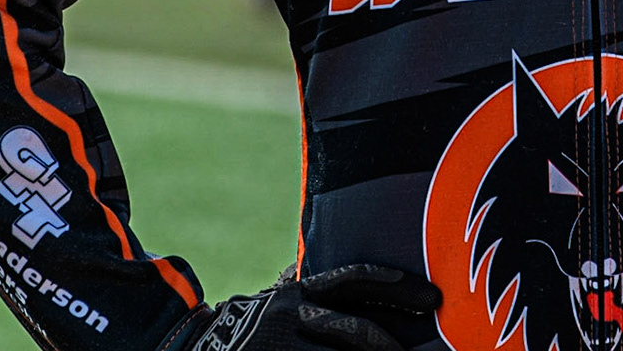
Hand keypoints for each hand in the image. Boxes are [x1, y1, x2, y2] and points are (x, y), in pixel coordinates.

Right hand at [172, 264, 441, 350]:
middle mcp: (294, 316)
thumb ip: (314, 288)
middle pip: (355, 330)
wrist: (191, 346)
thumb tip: (361, 278)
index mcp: (299, 292)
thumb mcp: (279, 295)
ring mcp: (285, 346)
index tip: (431, 297)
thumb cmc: (249, 321)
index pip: (356, 280)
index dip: (397, 286)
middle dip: (389, 345)